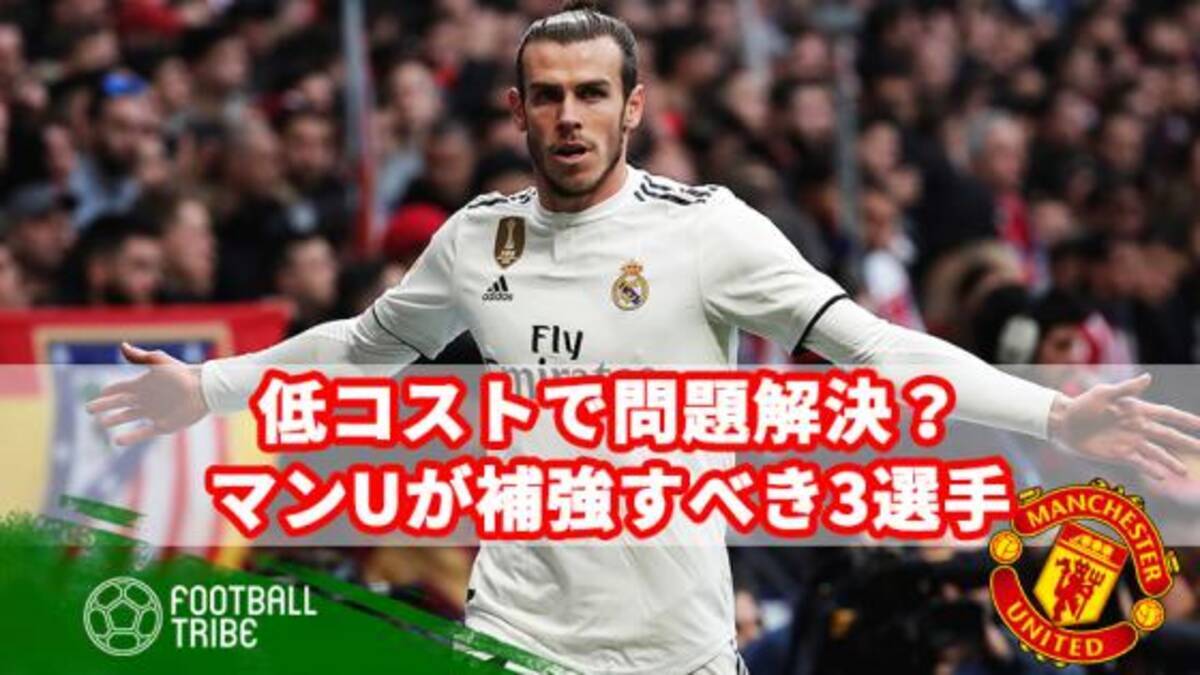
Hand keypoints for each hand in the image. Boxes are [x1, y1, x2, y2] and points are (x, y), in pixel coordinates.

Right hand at [85, 343, 209, 445]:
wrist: (202, 389)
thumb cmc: (182, 374)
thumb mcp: (160, 362)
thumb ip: (140, 356)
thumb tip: (122, 345)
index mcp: (144, 384)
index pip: (121, 388)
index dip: (110, 391)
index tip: (99, 393)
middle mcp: (147, 399)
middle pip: (121, 403)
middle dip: (105, 406)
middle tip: (89, 409)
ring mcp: (154, 412)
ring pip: (129, 417)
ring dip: (115, 420)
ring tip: (101, 424)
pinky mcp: (162, 425)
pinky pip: (143, 432)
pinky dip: (130, 437)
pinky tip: (118, 441)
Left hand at [1048, 373, 1199, 480]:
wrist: (1063, 423)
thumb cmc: (1082, 405)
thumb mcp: (1103, 393)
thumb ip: (1127, 389)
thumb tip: (1149, 377)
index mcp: (1136, 410)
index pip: (1167, 415)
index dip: (1185, 420)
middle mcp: (1137, 427)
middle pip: (1167, 436)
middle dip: (1186, 443)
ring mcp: (1129, 442)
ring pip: (1156, 453)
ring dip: (1170, 461)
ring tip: (1184, 471)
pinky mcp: (1118, 455)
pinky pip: (1139, 463)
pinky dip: (1151, 469)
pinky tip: (1162, 476)